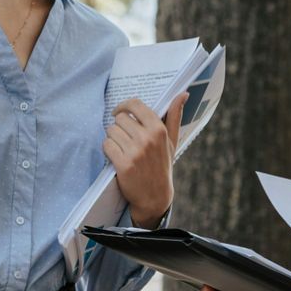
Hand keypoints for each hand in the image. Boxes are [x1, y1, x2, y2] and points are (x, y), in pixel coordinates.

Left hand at [106, 92, 186, 229]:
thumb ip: (175, 116)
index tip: (119, 112)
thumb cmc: (162, 166)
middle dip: (119, 126)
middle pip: (120, 118)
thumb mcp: (171, 141)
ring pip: (111, 131)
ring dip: (113, 138)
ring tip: (122, 148)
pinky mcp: (123, 164)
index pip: (135, 104)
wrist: (155, 197)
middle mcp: (147, 138)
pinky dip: (108, 150)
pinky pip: (107, 145)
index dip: (124, 106)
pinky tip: (117, 157)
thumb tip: (183, 93)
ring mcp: (135, 152)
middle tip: (124, 138)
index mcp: (159, 130)